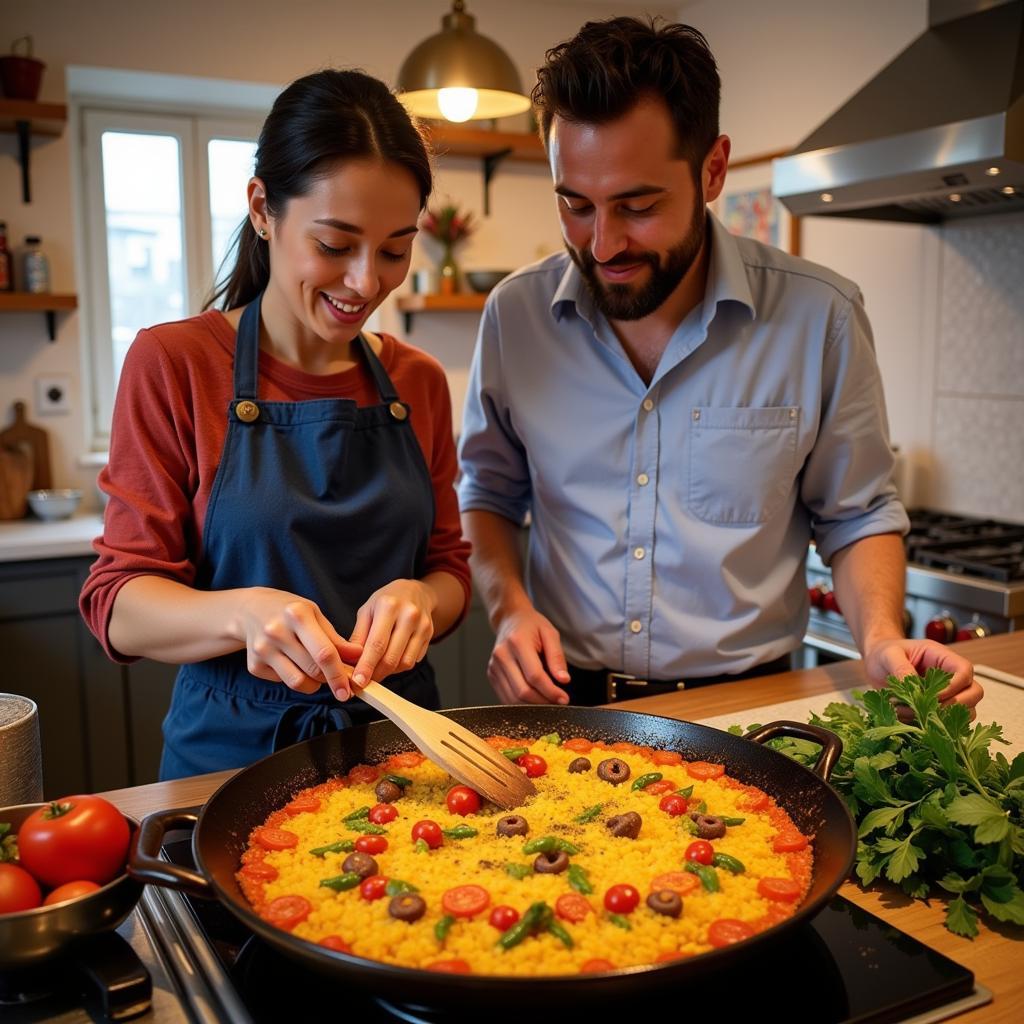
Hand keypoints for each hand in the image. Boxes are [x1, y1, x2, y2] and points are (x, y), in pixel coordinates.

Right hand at [236, 588, 361, 699]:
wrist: (250, 610)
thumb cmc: (290, 612)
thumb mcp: (315, 615)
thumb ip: (336, 639)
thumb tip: (359, 657)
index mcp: (297, 615)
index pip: (324, 653)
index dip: (339, 674)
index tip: (348, 690)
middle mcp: (276, 631)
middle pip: (312, 670)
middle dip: (330, 680)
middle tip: (338, 680)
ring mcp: (262, 650)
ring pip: (297, 682)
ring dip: (314, 684)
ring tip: (316, 672)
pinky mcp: (254, 665)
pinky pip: (283, 682)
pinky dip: (295, 678)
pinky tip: (293, 663)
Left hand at [348, 580, 436, 687]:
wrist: (415, 591)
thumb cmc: (386, 601)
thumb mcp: (367, 611)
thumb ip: (358, 636)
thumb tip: (351, 662)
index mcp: (389, 606)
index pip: (377, 644)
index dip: (367, 666)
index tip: (358, 682)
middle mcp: (409, 615)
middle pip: (392, 657)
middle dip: (376, 674)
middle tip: (364, 682)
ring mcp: (422, 626)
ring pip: (404, 662)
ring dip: (388, 672)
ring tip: (377, 668)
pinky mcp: (430, 635)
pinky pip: (413, 660)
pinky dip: (400, 666)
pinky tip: (391, 659)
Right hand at [488, 606, 570, 704]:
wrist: (510, 619)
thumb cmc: (532, 626)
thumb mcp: (550, 634)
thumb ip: (557, 657)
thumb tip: (563, 680)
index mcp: (517, 642)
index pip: (534, 676)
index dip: (550, 691)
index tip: (564, 698)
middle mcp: (502, 655)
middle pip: (522, 690)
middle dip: (543, 701)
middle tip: (558, 702)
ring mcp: (493, 666)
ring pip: (513, 699)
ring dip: (533, 705)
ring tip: (548, 701)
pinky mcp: (491, 675)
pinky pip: (506, 697)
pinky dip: (522, 703)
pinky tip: (535, 698)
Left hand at [863, 637, 982, 713]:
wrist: (878, 664)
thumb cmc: (886, 654)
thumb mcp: (888, 655)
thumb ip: (900, 667)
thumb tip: (912, 686)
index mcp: (943, 658)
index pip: (964, 670)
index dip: (954, 685)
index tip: (934, 695)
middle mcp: (952, 677)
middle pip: (974, 693)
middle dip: (955, 705)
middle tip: (928, 710)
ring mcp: (949, 694)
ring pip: (968, 711)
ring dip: (945, 718)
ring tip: (913, 714)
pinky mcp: (941, 710)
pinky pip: (951, 723)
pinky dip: (936, 726)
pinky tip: (913, 722)